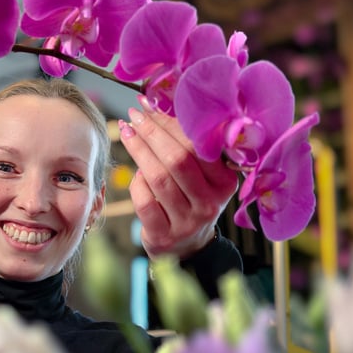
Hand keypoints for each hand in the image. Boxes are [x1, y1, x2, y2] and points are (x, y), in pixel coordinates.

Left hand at [118, 96, 238, 259]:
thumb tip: (157, 106)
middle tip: (134, 116)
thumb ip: (188, 147)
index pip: (199, 146)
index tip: (151, 105)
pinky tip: (136, 172)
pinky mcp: (164, 235)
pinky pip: (144, 201)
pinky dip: (137, 182)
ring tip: (127, 132)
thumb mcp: (202, 177)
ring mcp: (187, 222)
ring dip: (139, 151)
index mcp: (225, 182)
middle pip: (178, 160)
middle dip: (152, 133)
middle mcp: (210, 203)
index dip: (172, 123)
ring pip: (158, 178)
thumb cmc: (190, 200)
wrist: (186, 247)